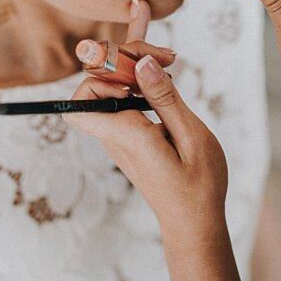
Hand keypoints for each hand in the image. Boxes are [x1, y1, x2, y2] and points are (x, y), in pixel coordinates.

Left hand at [64, 49, 228, 234]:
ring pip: (111, 90)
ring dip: (135, 69)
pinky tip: (161, 71)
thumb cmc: (198, 186)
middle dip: (125, 60)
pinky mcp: (130, 136)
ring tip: (168, 60)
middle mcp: (116, 136)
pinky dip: (139, 82)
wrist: (195, 223)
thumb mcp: (191, 137)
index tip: (140, 69)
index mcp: (127, 136)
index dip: (101, 74)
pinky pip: (124, 102)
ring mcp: (120, 137)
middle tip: (167, 58)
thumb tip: (141, 63)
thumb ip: (164, 99)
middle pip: (97, 85)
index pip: (82, 100)